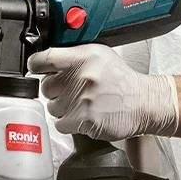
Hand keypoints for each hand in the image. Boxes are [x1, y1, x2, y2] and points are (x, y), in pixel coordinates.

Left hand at [27, 44, 179, 140]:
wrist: (144, 103)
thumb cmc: (122, 81)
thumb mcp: (101, 56)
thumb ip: (74, 56)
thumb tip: (48, 61)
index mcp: (83, 57)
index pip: (44, 59)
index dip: (36, 65)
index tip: (37, 69)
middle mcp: (81, 77)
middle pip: (46, 86)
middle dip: (56, 90)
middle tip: (72, 91)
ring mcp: (81, 100)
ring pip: (52, 107)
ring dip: (63, 108)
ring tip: (82, 104)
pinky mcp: (83, 120)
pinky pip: (60, 124)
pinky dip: (69, 123)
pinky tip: (84, 116)